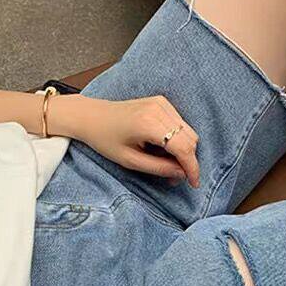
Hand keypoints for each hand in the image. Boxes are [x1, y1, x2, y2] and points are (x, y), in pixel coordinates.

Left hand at [50, 94, 199, 186]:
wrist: (91, 116)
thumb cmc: (105, 139)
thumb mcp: (130, 160)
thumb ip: (158, 168)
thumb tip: (181, 174)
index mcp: (148, 124)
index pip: (183, 148)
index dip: (192, 168)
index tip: (194, 183)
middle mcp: (158, 109)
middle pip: (190, 139)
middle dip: (187, 161)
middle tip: (173, 177)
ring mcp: (161, 103)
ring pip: (188, 132)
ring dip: (183, 151)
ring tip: (165, 163)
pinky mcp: (162, 102)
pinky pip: (181, 124)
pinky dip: (177, 139)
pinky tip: (162, 147)